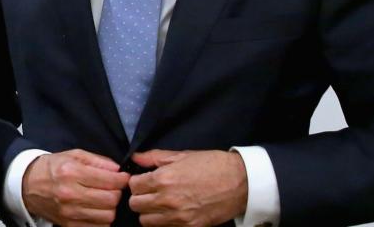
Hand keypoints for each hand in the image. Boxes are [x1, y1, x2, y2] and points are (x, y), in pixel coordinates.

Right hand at [22, 149, 129, 226]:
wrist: (27, 185)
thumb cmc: (51, 168)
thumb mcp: (73, 155)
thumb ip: (97, 161)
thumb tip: (118, 170)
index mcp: (72, 172)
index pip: (109, 180)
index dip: (122, 179)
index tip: (124, 178)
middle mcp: (70, 193)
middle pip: (111, 200)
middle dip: (118, 193)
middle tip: (114, 188)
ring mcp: (69, 212)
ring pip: (107, 216)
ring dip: (111, 207)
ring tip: (105, 199)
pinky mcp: (68, 225)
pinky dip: (102, 219)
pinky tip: (97, 209)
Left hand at [128, 149, 246, 226]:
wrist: (240, 182)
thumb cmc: (212, 165)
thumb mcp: (181, 155)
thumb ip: (154, 157)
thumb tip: (135, 158)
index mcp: (163, 179)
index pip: (133, 186)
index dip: (137, 182)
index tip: (143, 180)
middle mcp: (167, 200)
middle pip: (135, 205)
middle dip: (140, 197)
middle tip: (149, 192)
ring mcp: (178, 217)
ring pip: (146, 221)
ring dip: (149, 212)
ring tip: (159, 204)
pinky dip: (163, 223)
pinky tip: (170, 213)